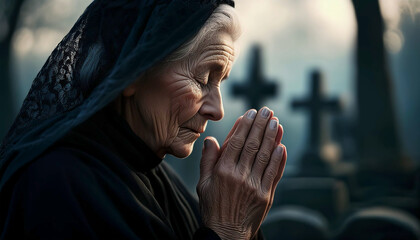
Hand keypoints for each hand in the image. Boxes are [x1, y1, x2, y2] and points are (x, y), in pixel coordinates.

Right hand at [197, 107, 286, 239]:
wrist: (226, 234)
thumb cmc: (212, 208)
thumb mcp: (203, 184)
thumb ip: (207, 161)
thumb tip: (210, 140)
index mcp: (223, 171)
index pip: (236, 142)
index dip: (244, 125)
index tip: (250, 113)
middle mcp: (239, 176)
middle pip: (252, 145)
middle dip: (260, 125)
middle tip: (267, 110)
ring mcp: (254, 186)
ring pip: (265, 156)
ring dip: (272, 137)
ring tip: (276, 122)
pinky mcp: (265, 195)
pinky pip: (274, 173)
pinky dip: (279, 159)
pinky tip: (281, 146)